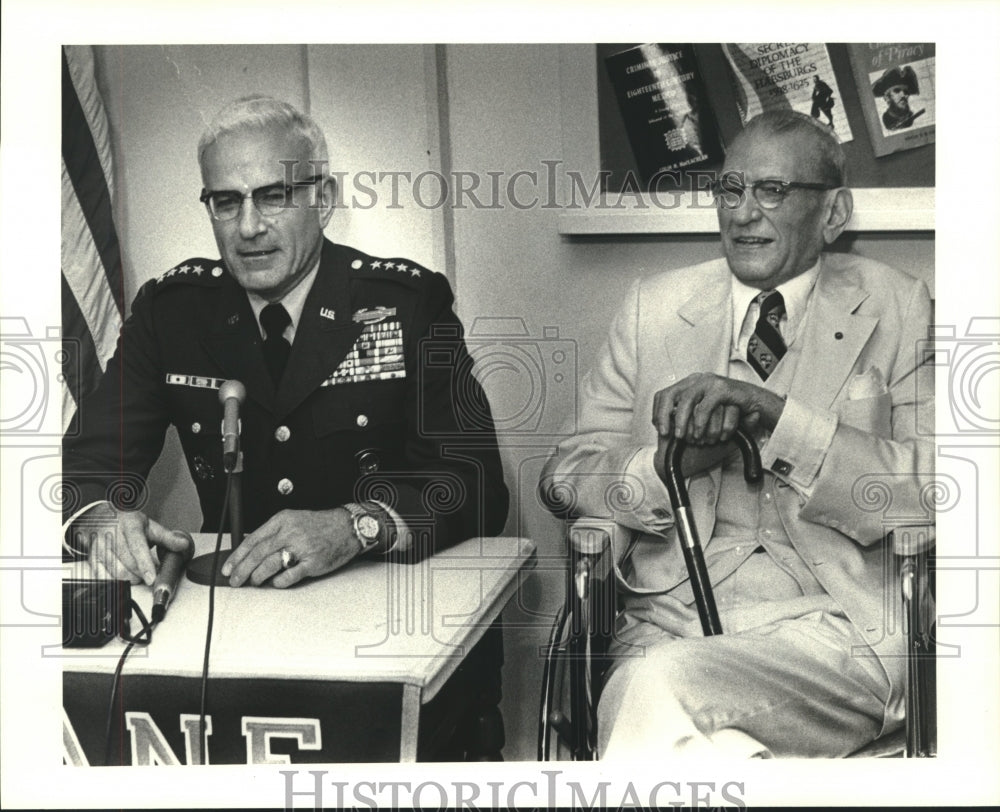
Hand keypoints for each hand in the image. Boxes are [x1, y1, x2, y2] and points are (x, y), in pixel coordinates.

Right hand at [74, 504, 193, 584]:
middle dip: (140, 574)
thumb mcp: (149, 526)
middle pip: (126, 563)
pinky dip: (114, 582)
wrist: (99, 517)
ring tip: (136, 574)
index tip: (151, 578)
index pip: (137, 547)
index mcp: (129, 525)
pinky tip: (122, 578)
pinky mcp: (91, 558)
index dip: (144, 564)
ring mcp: (99, 547)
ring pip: (114, 572)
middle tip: (149, 575)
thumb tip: (183, 545)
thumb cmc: (127, 524)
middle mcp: (112, 535)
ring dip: (129, 579)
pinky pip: (101, 576)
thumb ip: (166, 537)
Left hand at [221, 508, 358, 587]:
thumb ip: (274, 533)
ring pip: (270, 565)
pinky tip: (275, 583)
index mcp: (283, 520)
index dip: (237, 556)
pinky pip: (289, 576)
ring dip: (258, 576)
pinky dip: (279, 582)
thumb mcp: (294, 520)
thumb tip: (251, 551)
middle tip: (234, 580)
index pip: (253, 539)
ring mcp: (302, 548)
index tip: (228, 567)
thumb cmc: (320, 525)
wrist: (347, 527)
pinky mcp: (312, 563)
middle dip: (242, 569)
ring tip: (254, 582)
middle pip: (258, 553)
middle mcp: (291, 532)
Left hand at [652, 373, 785, 445]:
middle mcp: (695, 380)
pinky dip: (703, 422)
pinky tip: (705, 434)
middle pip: (670, 395)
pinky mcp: (721, 388)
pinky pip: (706, 406)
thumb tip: (665, 430)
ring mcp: (708, 382)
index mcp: (687, 385)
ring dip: (686, 422)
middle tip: (673, 436)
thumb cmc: (726, 411)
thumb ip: (686, 419)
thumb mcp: (702, 416)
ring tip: (690, 438)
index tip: (661, 431)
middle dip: (666, 417)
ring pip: (687, 400)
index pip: (663, 395)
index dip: (658, 413)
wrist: (755, 404)